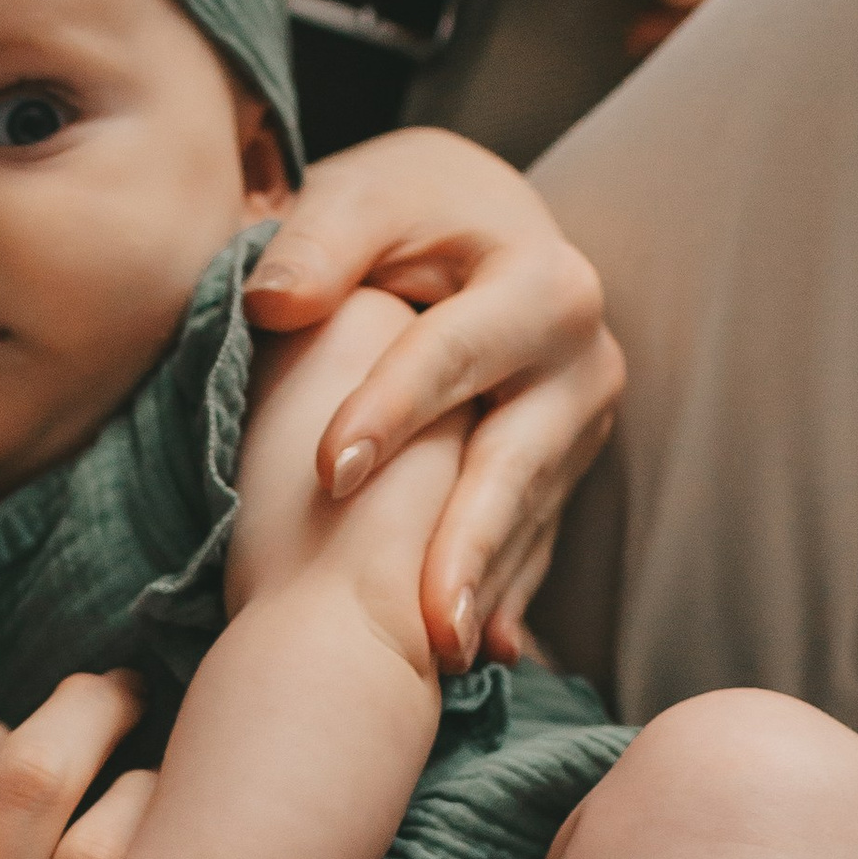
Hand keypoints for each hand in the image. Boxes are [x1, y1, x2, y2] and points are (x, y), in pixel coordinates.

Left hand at [242, 128, 622, 665]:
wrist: (479, 228)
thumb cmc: (405, 214)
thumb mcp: (363, 200)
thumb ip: (320, 241)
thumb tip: (276, 302)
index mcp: (540, 282)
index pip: (455, 354)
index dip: (392, 411)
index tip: (330, 472)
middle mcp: (581, 362)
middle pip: (515, 461)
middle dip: (469, 542)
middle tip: (425, 623)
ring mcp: (579, 428)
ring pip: (530, 519)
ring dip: (486, 590)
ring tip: (443, 657)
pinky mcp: (562, 473)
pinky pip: (534, 545)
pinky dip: (502, 596)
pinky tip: (483, 655)